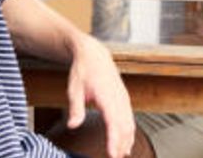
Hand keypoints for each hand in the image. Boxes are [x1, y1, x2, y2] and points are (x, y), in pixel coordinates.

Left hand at [65, 35, 134, 157]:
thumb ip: (76, 108)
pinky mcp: (124, 98)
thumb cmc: (83, 71)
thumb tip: (73, 125)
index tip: (112, 154)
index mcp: (106, 96)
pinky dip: (129, 130)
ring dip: (127, 139)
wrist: (94, 54)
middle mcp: (118, 98)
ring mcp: (123, 97)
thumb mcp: (74, 89)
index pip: (113, 122)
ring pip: (129, 122)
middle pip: (124, 125)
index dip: (113, 140)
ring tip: (122, 154)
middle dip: (121, 144)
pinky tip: (126, 140)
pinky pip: (129, 117)